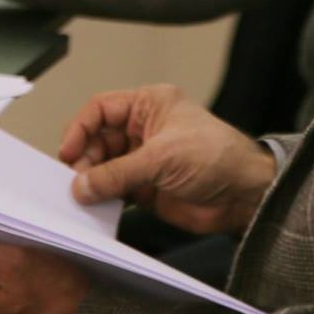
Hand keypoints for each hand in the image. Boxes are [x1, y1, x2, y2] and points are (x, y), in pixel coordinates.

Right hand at [58, 84, 277, 235]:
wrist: (245, 194)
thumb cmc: (218, 157)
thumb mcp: (163, 157)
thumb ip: (118, 173)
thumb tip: (82, 185)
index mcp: (149, 105)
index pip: (102, 108)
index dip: (81, 128)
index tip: (67, 152)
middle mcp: (144, 130)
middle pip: (97, 140)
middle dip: (84, 159)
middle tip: (76, 181)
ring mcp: (144, 160)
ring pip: (103, 167)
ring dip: (91, 181)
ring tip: (82, 197)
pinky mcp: (146, 189)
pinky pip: (114, 191)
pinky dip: (102, 199)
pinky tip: (95, 208)